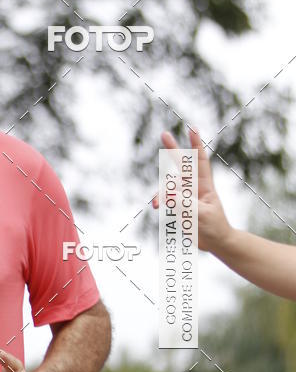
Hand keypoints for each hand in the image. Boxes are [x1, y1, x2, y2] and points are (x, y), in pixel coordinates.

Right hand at [153, 127, 232, 253]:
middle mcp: (193, 187)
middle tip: (164, 133)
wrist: (215, 242)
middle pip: (181, 164)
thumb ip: (184, 204)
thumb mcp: (201, 215)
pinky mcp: (178, 205)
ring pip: (168, 185)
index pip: (200, 161)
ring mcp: (184, 195)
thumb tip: (168, 194)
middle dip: (173, 149)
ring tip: (155, 203)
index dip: (196, 144)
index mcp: (205, 185)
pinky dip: (159, 200)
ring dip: (160, 192)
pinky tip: (155, 205)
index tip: (192, 128)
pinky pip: (165, 198)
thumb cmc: (214, 227)